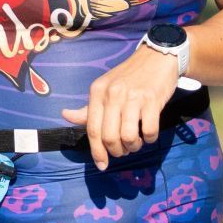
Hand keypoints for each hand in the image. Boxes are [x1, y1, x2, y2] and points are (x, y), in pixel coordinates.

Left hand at [64, 43, 184, 170]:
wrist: (156, 57)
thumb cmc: (129, 77)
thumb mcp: (105, 88)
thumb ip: (88, 108)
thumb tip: (65, 116)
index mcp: (97, 92)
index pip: (92, 129)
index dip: (97, 152)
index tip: (102, 165)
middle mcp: (113, 94)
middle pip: (109, 137)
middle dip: (116, 151)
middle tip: (124, 150)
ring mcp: (133, 97)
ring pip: (128, 137)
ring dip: (133, 147)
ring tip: (136, 142)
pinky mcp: (152, 100)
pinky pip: (149, 131)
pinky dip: (149, 138)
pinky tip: (148, 134)